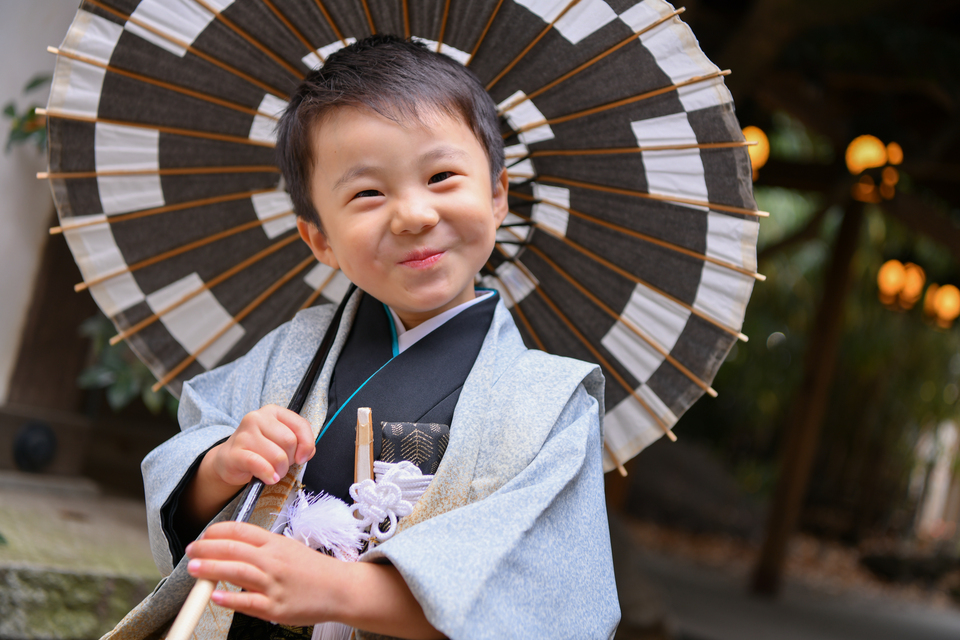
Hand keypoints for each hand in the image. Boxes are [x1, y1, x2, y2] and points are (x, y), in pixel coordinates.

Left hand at [186, 523, 443, 637]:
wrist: (340, 589)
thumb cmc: (313, 570)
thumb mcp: (288, 549)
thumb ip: (262, 548)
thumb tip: (233, 548)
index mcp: (275, 544)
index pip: (241, 531)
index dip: (218, 531)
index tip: (202, 535)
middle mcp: (273, 561)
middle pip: (235, 549)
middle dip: (208, 548)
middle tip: (190, 551)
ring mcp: (275, 584)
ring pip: (238, 572)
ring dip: (212, 568)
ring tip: (194, 569)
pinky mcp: (276, 608)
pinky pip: (250, 602)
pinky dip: (231, 599)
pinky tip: (215, 596)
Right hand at [212, 405, 315, 486]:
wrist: (229, 460)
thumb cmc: (260, 450)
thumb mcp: (281, 442)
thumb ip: (299, 443)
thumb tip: (306, 453)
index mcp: (272, 412)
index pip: (300, 424)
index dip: (307, 445)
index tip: (302, 457)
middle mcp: (257, 418)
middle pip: (289, 441)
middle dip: (291, 459)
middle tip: (282, 465)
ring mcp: (244, 434)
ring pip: (277, 455)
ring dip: (280, 470)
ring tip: (274, 472)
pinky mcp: (234, 453)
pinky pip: (259, 464)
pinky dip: (268, 474)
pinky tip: (269, 478)